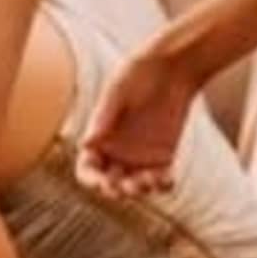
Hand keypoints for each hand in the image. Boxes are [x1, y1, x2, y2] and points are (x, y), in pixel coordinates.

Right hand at [78, 42, 201, 198]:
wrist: (171, 67)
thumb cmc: (138, 75)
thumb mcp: (118, 93)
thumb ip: (103, 118)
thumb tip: (85, 144)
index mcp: (99, 138)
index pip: (87, 168)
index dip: (91, 179)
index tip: (101, 182)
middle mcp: (116, 151)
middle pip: (110, 183)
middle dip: (116, 189)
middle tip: (125, 186)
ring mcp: (140, 156)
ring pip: (134, 185)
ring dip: (139, 190)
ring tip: (148, 180)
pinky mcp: (163, 156)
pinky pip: (160, 179)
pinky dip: (162, 185)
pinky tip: (168, 180)